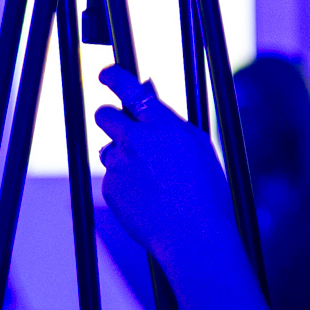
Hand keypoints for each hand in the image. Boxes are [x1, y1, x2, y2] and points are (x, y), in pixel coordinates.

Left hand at [94, 66, 238, 276]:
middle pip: (104, 115)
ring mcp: (120, 164)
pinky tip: (147, 198)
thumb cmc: (205, 191)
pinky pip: (113, 177)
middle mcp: (136, 140)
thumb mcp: (197, 146)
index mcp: (162, 125)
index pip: (128, 88)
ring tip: (150, 179)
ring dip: (122, 156)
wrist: (193, 235)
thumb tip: (149, 94)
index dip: (113, 76)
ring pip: (108, 149)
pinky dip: (125, 184)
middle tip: (122, 128)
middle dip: (110, 117)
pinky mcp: (111, 187)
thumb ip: (170, 120)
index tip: (107, 74)